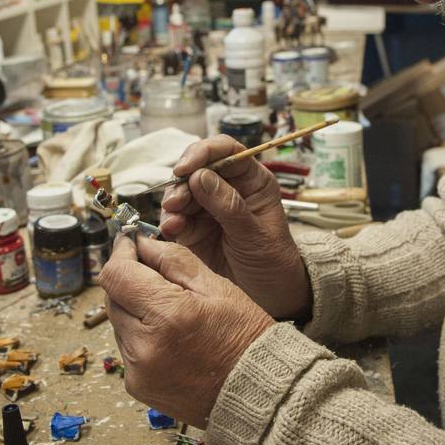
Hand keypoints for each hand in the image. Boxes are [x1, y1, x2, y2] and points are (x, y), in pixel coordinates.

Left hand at [101, 235, 273, 427]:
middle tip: (156, 276)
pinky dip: (141, 337)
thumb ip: (174, 260)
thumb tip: (141, 243)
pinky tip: (169, 337)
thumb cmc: (246, 339)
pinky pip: (127, 349)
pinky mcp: (137, 386)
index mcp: (168, 316)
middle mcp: (145, 347)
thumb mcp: (218, 287)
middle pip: (112, 298)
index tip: (130, 244)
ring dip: (135, 310)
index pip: (116, 275)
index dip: (121, 254)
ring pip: (118, 323)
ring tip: (171, 313)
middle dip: (130, 281)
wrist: (256, 393)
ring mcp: (138, 371)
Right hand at [159, 134, 310, 319]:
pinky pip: (176, 217)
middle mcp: (228, 189)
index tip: (186, 168)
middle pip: (197, 169)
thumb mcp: (256, 234)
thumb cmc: (274, 261)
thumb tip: (200, 176)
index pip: (226, 150)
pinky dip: (170, 221)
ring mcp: (208, 208)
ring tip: (173, 220)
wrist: (270, 294)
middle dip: (182, 183)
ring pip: (182, 192)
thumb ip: (229, 206)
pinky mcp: (193, 228)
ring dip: (173, 202)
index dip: (204, 152)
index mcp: (252, 181)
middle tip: (176, 202)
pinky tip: (172, 230)